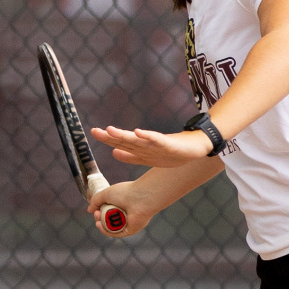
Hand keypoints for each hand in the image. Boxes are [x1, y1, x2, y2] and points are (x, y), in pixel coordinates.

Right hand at [87, 179, 150, 237]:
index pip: (107, 211)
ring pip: (111, 228)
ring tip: (98, 219)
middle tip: (97, 214)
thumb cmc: (125, 193)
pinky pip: (116, 233)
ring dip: (102, 225)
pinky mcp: (130, 230)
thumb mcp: (106, 194)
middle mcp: (124, 213)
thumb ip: (96, 201)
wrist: (140, 198)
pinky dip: (107, 231)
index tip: (95, 209)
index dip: (99, 212)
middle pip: (107, 220)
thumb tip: (90, 210)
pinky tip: (100, 226)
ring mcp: (128, 222)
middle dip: (99, 218)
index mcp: (120, 204)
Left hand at [90, 124, 211, 167]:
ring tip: (110, 130)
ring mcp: (156, 143)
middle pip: (125, 140)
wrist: (195, 148)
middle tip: (95, 131)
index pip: (121, 143)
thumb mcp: (148, 158)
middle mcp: (146, 144)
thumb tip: (113, 153)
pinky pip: (156, 140)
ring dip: (124, 135)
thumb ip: (131, 156)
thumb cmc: (172, 152)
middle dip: (110, 136)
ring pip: (137, 139)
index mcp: (141, 148)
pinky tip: (138, 132)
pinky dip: (147, 136)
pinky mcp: (168, 143)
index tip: (93, 132)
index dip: (107, 139)